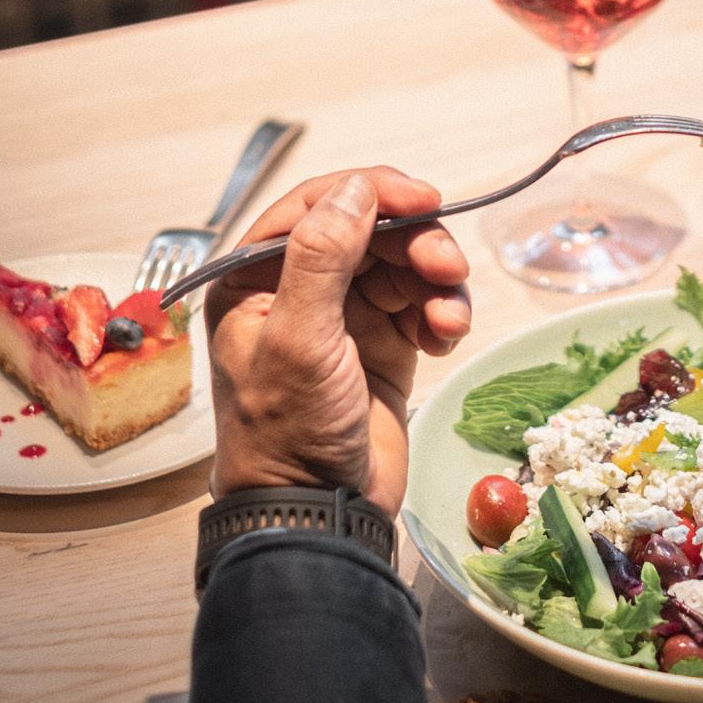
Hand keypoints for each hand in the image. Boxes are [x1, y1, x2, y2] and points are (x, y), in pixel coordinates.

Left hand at [204, 168, 470, 513]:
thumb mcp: (299, 339)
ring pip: (403, 264)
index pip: (317, 205)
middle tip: (447, 268)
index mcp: (253, 277)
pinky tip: (445, 337)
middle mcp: (297, 288)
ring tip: (449, 317)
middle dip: (415, 243)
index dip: (373, 192)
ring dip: (436, 281)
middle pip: (370, 231)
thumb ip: (322, 257)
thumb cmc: (287, 436)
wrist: (321, 513)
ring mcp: (343, 316)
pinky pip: (422, 303)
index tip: (422, 198)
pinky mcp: (382, 343)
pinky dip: (442, 312)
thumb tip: (355, 190)